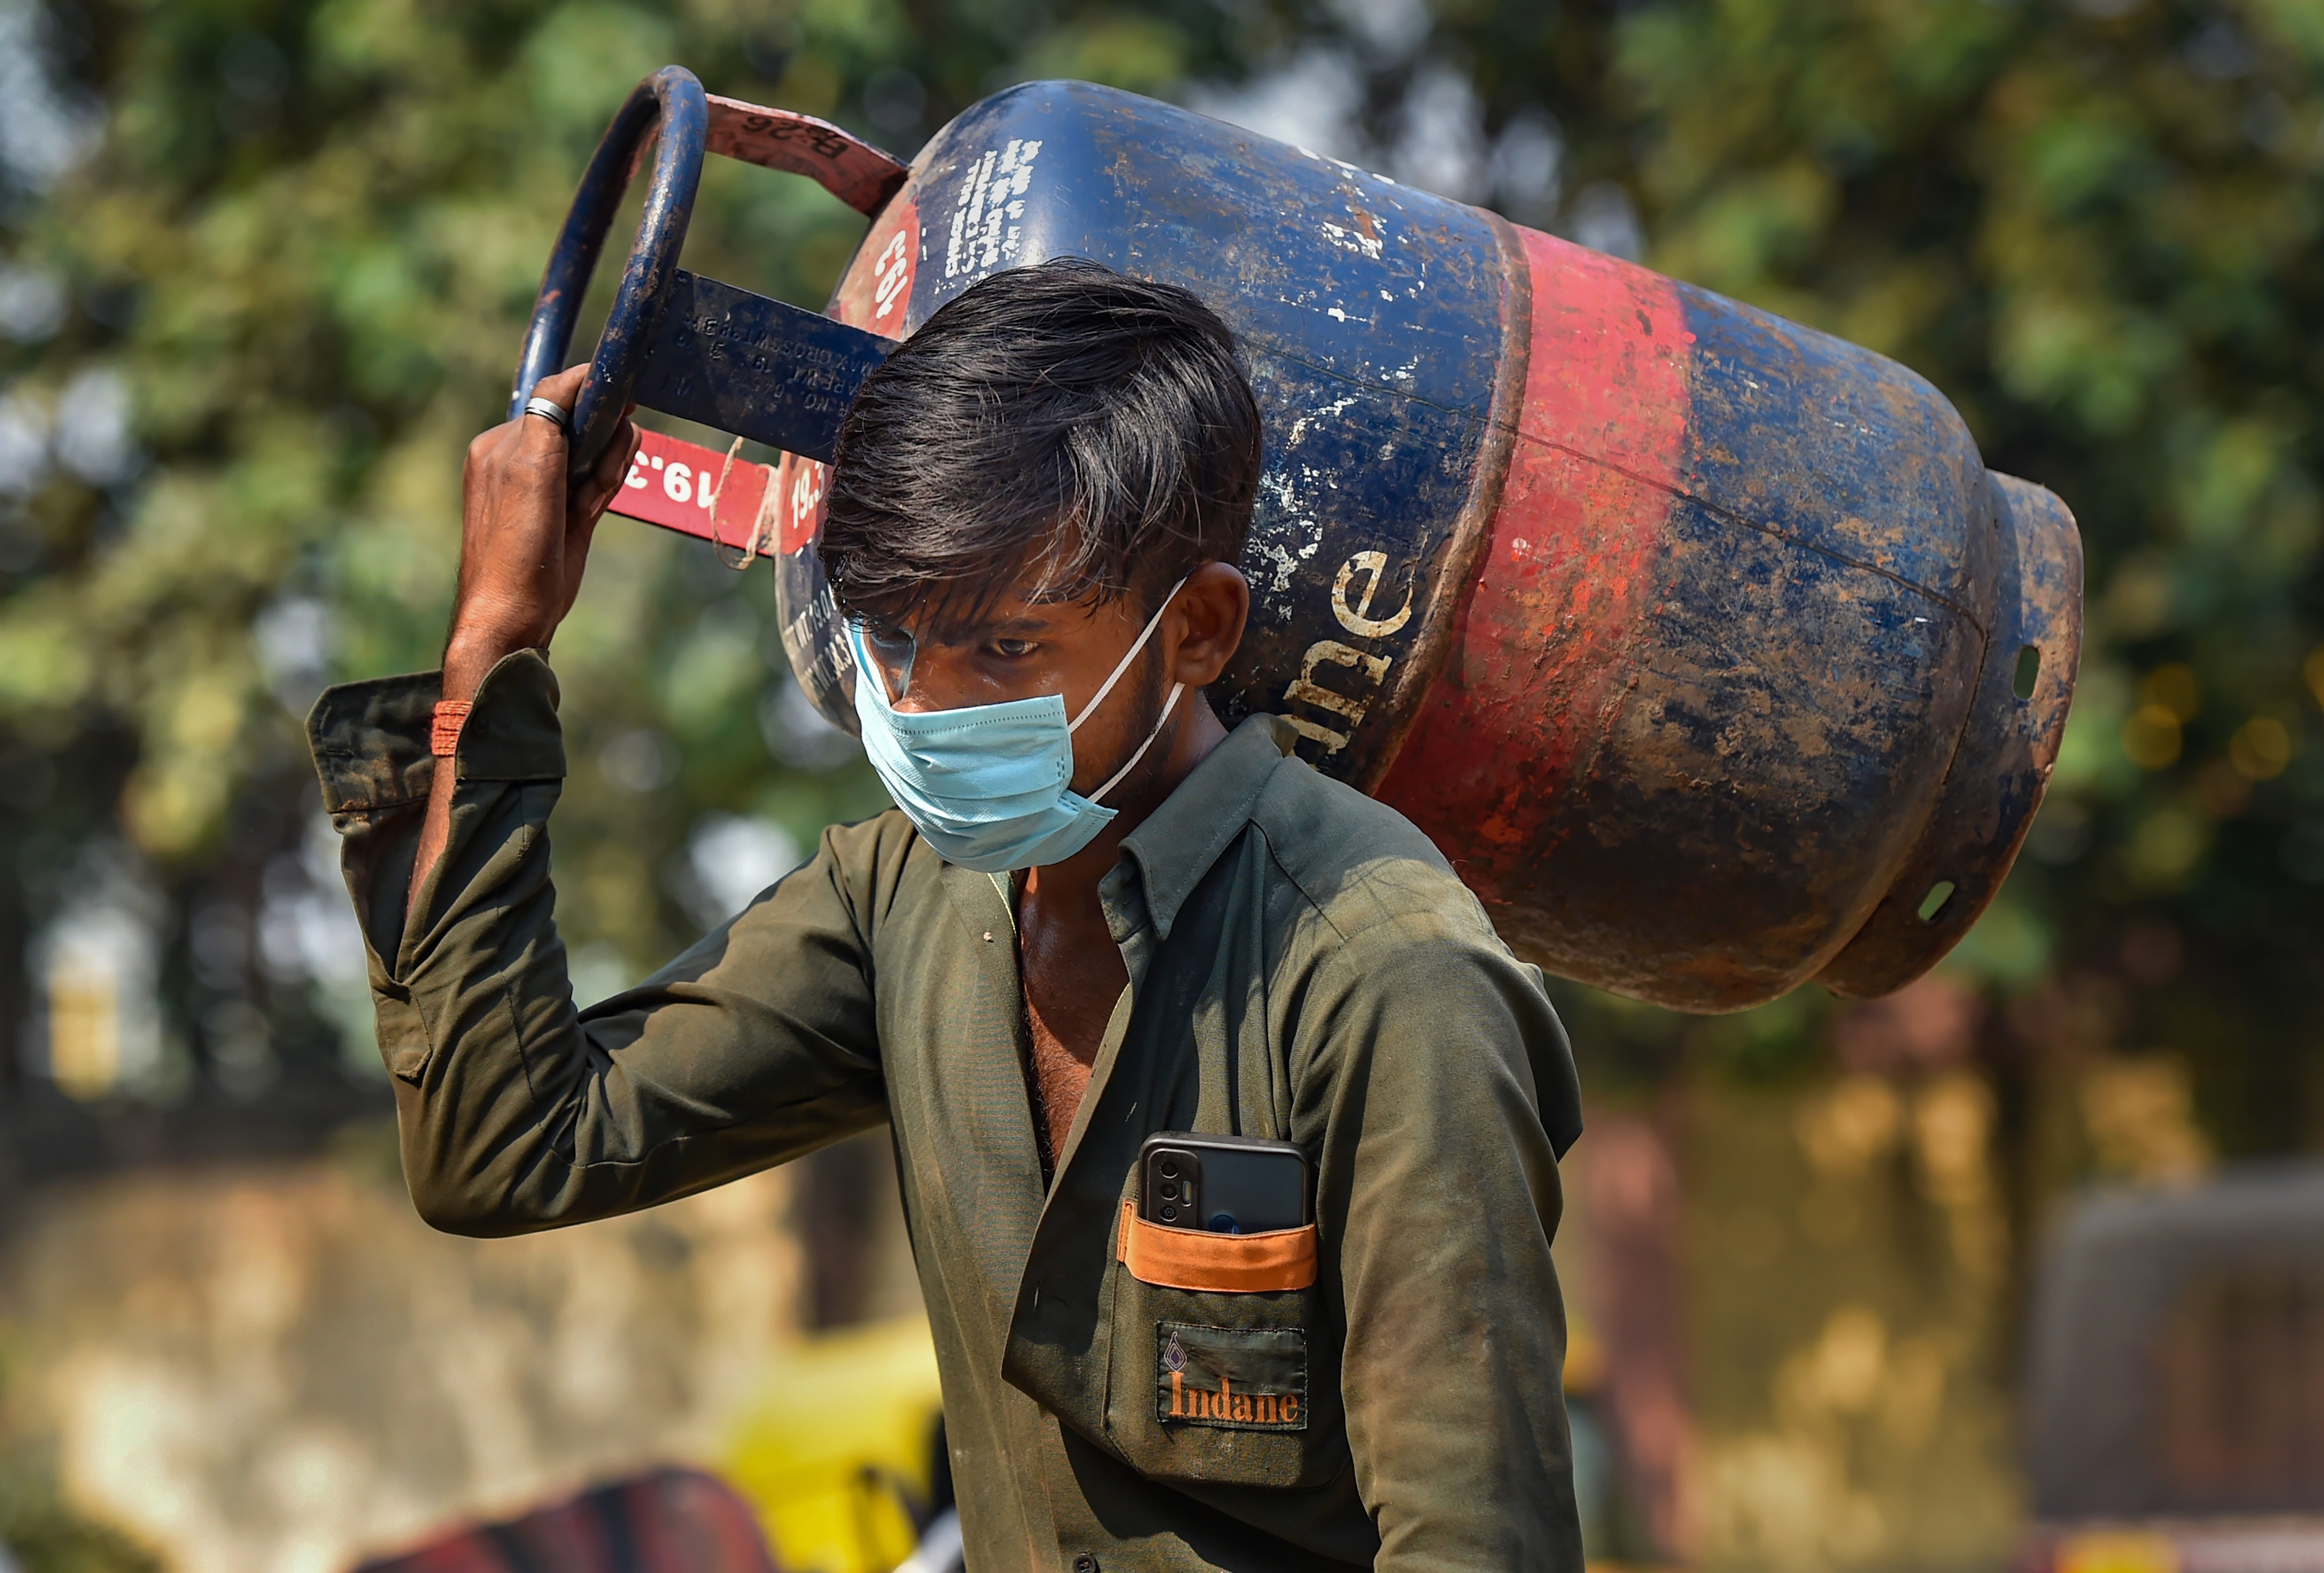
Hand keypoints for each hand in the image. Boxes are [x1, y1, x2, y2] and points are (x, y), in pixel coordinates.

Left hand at [442, 363, 639, 700]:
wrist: (513, 616)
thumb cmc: (513, 547)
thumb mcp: (529, 469)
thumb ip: (549, 420)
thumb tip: (576, 380)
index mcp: (500, 444)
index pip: (553, 396)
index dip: (589, 391)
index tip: (622, 388)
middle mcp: (519, 460)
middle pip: (581, 426)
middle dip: (600, 443)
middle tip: (594, 475)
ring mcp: (544, 488)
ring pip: (595, 456)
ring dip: (604, 471)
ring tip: (588, 503)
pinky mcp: (566, 514)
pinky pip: (597, 483)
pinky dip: (604, 489)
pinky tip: (591, 509)